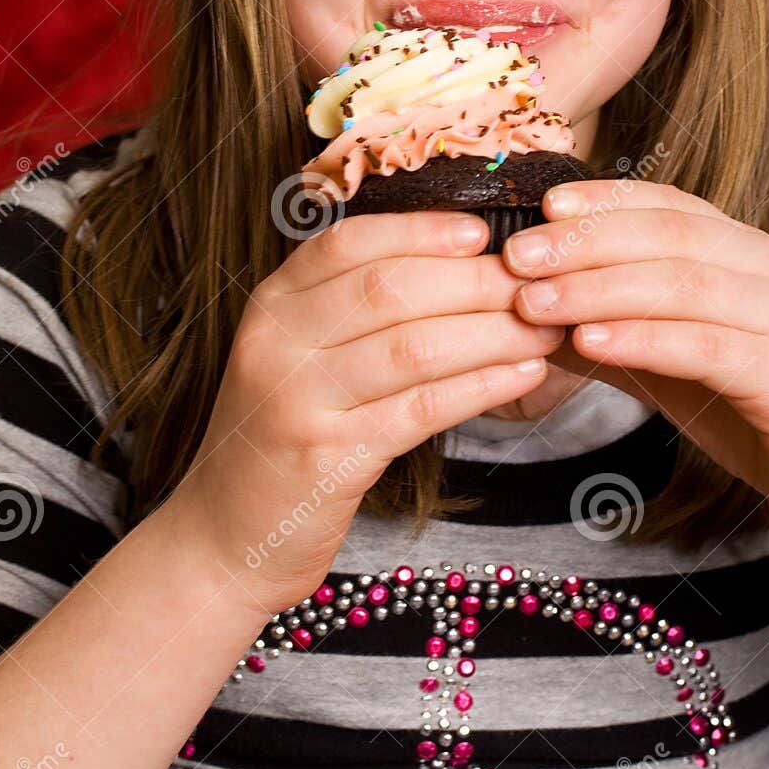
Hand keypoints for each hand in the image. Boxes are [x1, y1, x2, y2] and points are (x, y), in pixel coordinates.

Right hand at [169, 210, 562, 618]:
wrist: (224, 538)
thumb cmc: (280, 436)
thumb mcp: (294, 354)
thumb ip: (349, 306)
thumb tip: (454, 255)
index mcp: (271, 304)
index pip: (350, 242)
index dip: (421, 231)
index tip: (481, 231)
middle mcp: (277, 344)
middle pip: (390, 288)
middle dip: (474, 281)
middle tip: (534, 283)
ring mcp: (299, 402)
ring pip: (414, 346)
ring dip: (491, 332)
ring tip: (543, 328)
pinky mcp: (330, 460)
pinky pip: (422, 409)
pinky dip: (482, 385)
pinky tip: (523, 374)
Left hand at [502, 178, 768, 553]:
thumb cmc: (761, 416)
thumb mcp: (677, 364)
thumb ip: (616, 331)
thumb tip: (531, 310)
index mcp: (755, 254)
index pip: (672, 204)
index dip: (605, 200)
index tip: (541, 205)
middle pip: (671, 234)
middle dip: (585, 241)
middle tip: (516, 257)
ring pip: (684, 284)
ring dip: (598, 288)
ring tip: (533, 302)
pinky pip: (708, 347)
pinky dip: (643, 339)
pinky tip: (589, 343)